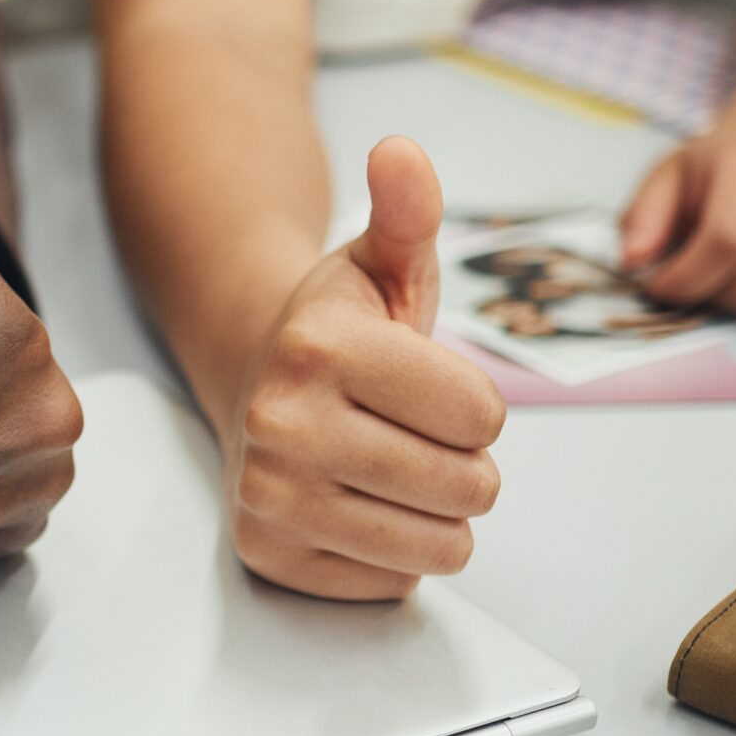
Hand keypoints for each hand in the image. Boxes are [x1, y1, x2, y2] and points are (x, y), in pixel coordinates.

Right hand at [226, 138, 504, 599]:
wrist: (252, 383)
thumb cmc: (341, 331)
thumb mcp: (383, 264)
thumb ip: (407, 212)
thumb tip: (400, 152)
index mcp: (319, 349)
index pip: (483, 418)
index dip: (475, 404)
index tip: (427, 388)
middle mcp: (282, 425)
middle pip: (469, 486)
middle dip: (463, 464)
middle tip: (413, 434)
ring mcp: (269, 497)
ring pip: (440, 545)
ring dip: (437, 514)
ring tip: (393, 472)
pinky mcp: (267, 555)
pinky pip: (394, 583)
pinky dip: (392, 553)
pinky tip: (355, 504)